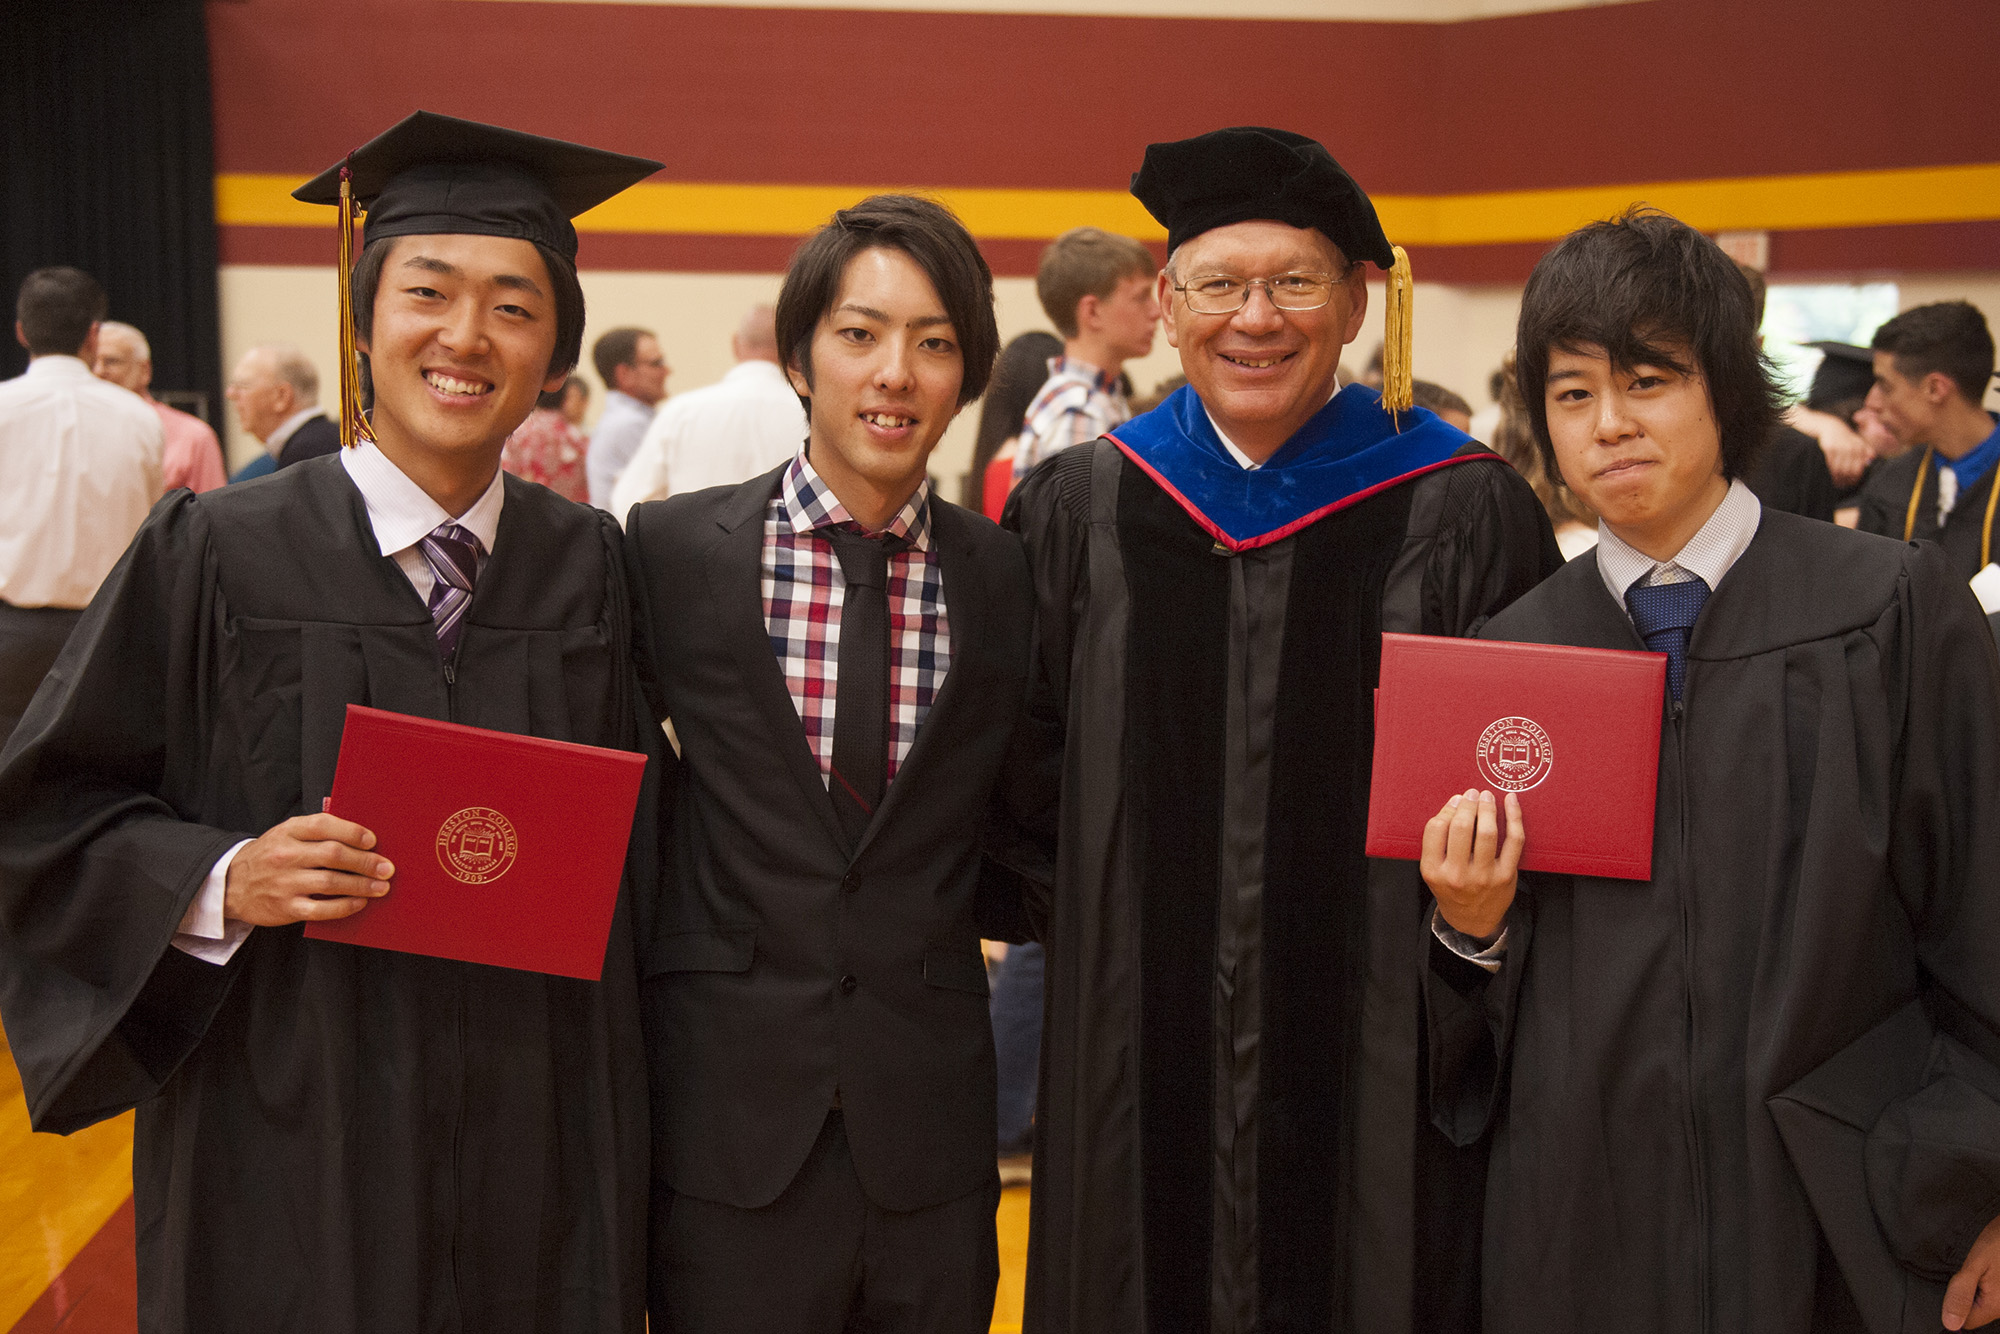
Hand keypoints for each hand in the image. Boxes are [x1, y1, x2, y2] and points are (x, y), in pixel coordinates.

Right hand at [223, 813, 392, 925]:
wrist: (232, 884)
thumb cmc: (270, 855)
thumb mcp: (286, 833)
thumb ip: (316, 830)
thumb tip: (360, 834)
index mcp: (288, 831)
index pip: (324, 825)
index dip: (352, 832)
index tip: (372, 841)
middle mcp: (285, 855)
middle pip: (333, 855)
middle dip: (365, 862)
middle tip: (387, 868)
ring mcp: (285, 882)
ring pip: (332, 882)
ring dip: (362, 885)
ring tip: (381, 887)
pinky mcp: (285, 908)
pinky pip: (321, 909)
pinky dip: (344, 906)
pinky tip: (359, 903)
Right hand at [1419, 789, 1522, 940]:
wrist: (1474, 919)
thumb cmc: (1453, 887)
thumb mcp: (1434, 870)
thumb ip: (1437, 842)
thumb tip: (1456, 803)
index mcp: (1434, 870)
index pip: (1436, 828)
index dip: (1447, 809)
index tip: (1456, 801)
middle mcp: (1457, 875)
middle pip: (1461, 827)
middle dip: (1467, 804)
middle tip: (1472, 794)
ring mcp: (1484, 876)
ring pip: (1487, 832)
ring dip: (1488, 807)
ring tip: (1487, 796)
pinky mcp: (1506, 875)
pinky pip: (1513, 840)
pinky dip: (1514, 817)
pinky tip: (1511, 801)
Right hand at [1786, 406, 1871, 487]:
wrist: (1829, 426)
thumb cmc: (1844, 436)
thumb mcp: (1857, 441)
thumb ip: (1865, 450)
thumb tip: (1871, 460)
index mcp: (1860, 448)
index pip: (1858, 469)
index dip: (1854, 479)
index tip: (1850, 484)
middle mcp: (1852, 448)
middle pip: (1849, 471)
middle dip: (1845, 481)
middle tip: (1841, 486)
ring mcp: (1841, 448)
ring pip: (1839, 469)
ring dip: (1836, 478)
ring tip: (1835, 483)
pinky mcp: (1830, 448)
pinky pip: (1830, 464)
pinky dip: (1829, 472)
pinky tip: (1828, 476)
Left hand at [1945, 1212, 1999, 1329]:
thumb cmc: (1997, 1242)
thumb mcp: (1974, 1264)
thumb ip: (1961, 1293)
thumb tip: (1950, 1324)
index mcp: (1995, 1306)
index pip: (1965, 1323)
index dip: (1953, 1306)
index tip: (1953, 1286)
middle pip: (1975, 1315)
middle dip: (1964, 1298)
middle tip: (1965, 1275)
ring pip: (1982, 1305)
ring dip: (1973, 1291)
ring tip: (1974, 1271)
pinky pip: (1989, 1296)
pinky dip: (1981, 1287)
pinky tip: (1983, 1271)